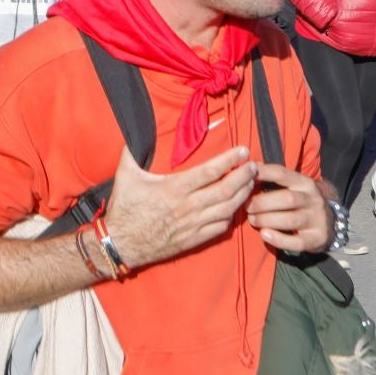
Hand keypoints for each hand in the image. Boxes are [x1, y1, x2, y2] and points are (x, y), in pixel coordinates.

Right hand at [101, 145, 255, 270]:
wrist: (122, 244)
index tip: (243, 150)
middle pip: (225, 190)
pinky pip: (220, 228)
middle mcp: (188, 206)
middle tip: (254, 166)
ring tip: (251, 184)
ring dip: (243, 195)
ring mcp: (193, 224)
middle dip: (244, 176)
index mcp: (174, 188)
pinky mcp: (194, 239)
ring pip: (227, 209)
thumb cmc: (124, 208)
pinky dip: (232, 217)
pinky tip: (236, 208)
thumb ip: (132, 151)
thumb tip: (134, 130)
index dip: (229, 160)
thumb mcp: (125, 175)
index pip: (210, 172)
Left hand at [245, 163, 332, 252]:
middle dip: (262, 203)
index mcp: (304, 182)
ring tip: (253, 220)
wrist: (332, 221)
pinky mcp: (318, 239)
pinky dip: (279, 239)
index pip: (282, 173)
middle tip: (246, 207)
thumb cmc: (301, 201)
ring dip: (266, 220)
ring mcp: (317, 219)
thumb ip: (272, 180)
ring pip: (290, 220)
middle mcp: (313, 199)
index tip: (244, 176)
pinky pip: (297, 242)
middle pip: (286, 199)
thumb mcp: (292, 187)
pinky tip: (264, 235)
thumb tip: (244, 170)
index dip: (262, 173)